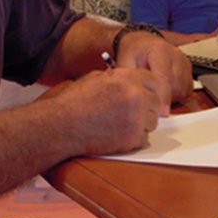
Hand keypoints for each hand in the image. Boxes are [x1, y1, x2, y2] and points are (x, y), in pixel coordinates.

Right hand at [42, 68, 165, 154]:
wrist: (61, 125)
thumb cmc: (73, 102)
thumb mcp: (95, 79)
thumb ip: (117, 78)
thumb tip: (128, 80)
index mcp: (127, 77)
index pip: (156, 81)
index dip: (151, 89)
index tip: (148, 96)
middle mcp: (135, 95)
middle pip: (156, 102)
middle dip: (146, 108)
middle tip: (130, 113)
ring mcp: (136, 117)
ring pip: (152, 122)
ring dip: (141, 125)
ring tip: (119, 124)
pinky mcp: (132, 137)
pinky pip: (144, 139)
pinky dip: (133, 140)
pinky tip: (116, 135)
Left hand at [115, 31, 192, 112]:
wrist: (141, 43)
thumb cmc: (133, 52)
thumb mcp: (125, 63)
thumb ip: (131, 81)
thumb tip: (133, 100)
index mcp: (159, 50)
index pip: (165, 78)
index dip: (164, 98)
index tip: (162, 113)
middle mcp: (175, 54)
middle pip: (176, 85)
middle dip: (164, 98)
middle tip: (151, 100)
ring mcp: (183, 61)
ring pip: (183, 89)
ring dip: (172, 97)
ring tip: (156, 92)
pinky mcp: (188, 68)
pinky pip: (187, 88)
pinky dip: (178, 94)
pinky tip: (165, 91)